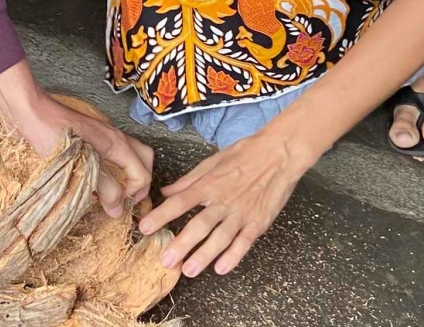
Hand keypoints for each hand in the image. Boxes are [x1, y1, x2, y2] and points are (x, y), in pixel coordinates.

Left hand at [0, 62, 153, 215]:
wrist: (28, 111)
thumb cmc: (51, 134)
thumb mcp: (81, 165)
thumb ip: (104, 187)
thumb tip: (118, 209)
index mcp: (116, 143)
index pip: (142, 172)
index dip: (134, 194)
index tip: (115, 207)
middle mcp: (113, 137)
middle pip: (144, 158)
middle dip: (141, 181)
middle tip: (128, 199)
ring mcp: (101, 135)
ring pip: (128, 155)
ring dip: (127, 174)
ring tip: (113, 193)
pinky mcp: (88, 137)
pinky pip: (111, 153)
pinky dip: (112, 168)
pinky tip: (95, 180)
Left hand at [139, 131, 312, 277]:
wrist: (279, 153)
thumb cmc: (244, 154)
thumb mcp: (212, 161)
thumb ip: (188, 180)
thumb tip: (166, 191)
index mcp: (208, 184)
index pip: (180, 202)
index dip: (161, 215)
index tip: (144, 228)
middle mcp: (222, 201)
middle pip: (199, 225)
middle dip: (181, 244)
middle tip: (165, 261)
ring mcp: (241, 213)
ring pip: (220, 238)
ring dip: (204, 255)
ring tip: (189, 270)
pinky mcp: (259, 221)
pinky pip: (244, 242)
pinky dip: (234, 256)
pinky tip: (221, 268)